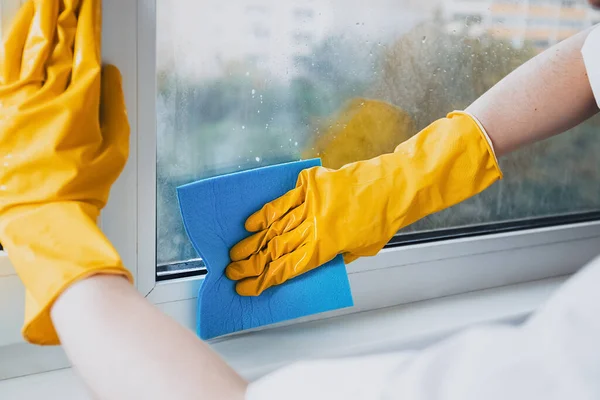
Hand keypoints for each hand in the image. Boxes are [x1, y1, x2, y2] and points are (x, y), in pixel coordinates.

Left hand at [0, 0, 130, 344]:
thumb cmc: (81, 188)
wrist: (42, 215)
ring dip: (40, 15)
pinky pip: (4, 64)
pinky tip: (20, 23)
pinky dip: (13, 40)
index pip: (87, 49)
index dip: (90, 21)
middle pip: (58, 40)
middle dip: (66, 10)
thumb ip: (115, 106)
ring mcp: (19, 100)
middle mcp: (48, 96)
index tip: (92, 3)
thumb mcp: (116, 150)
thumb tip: (112, 73)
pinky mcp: (0, 109)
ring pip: (29, 44)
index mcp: (81, 105)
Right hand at [226, 110, 501, 295]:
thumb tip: (307, 261)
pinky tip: (251, 222)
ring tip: (235, 252)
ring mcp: (311, 202)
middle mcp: (314, 225)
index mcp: (327, 246)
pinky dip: (265, 211)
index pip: (287, 267)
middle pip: (275, 248)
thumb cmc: (382, 220)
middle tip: (231, 272)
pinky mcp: (311, 184)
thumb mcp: (359, 249)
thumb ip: (332, 255)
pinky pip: (283, 200)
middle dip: (251, 263)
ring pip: (275, 225)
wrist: (394, 185)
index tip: (246, 287)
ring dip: (252, 241)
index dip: (264, 279)